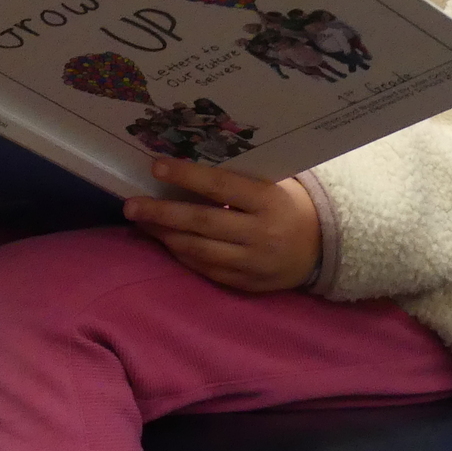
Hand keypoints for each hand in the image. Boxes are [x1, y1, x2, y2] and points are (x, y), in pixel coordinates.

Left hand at [122, 158, 321, 292]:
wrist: (320, 247)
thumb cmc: (286, 204)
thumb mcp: (272, 184)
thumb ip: (236, 179)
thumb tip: (183, 166)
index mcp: (269, 200)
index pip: (221, 186)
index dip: (187, 175)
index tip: (155, 166)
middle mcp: (261, 233)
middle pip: (203, 222)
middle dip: (163, 213)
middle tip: (130, 205)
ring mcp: (253, 263)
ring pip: (200, 250)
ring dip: (166, 235)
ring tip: (141, 221)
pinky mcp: (247, 285)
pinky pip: (206, 270)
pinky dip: (182, 255)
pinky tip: (165, 241)